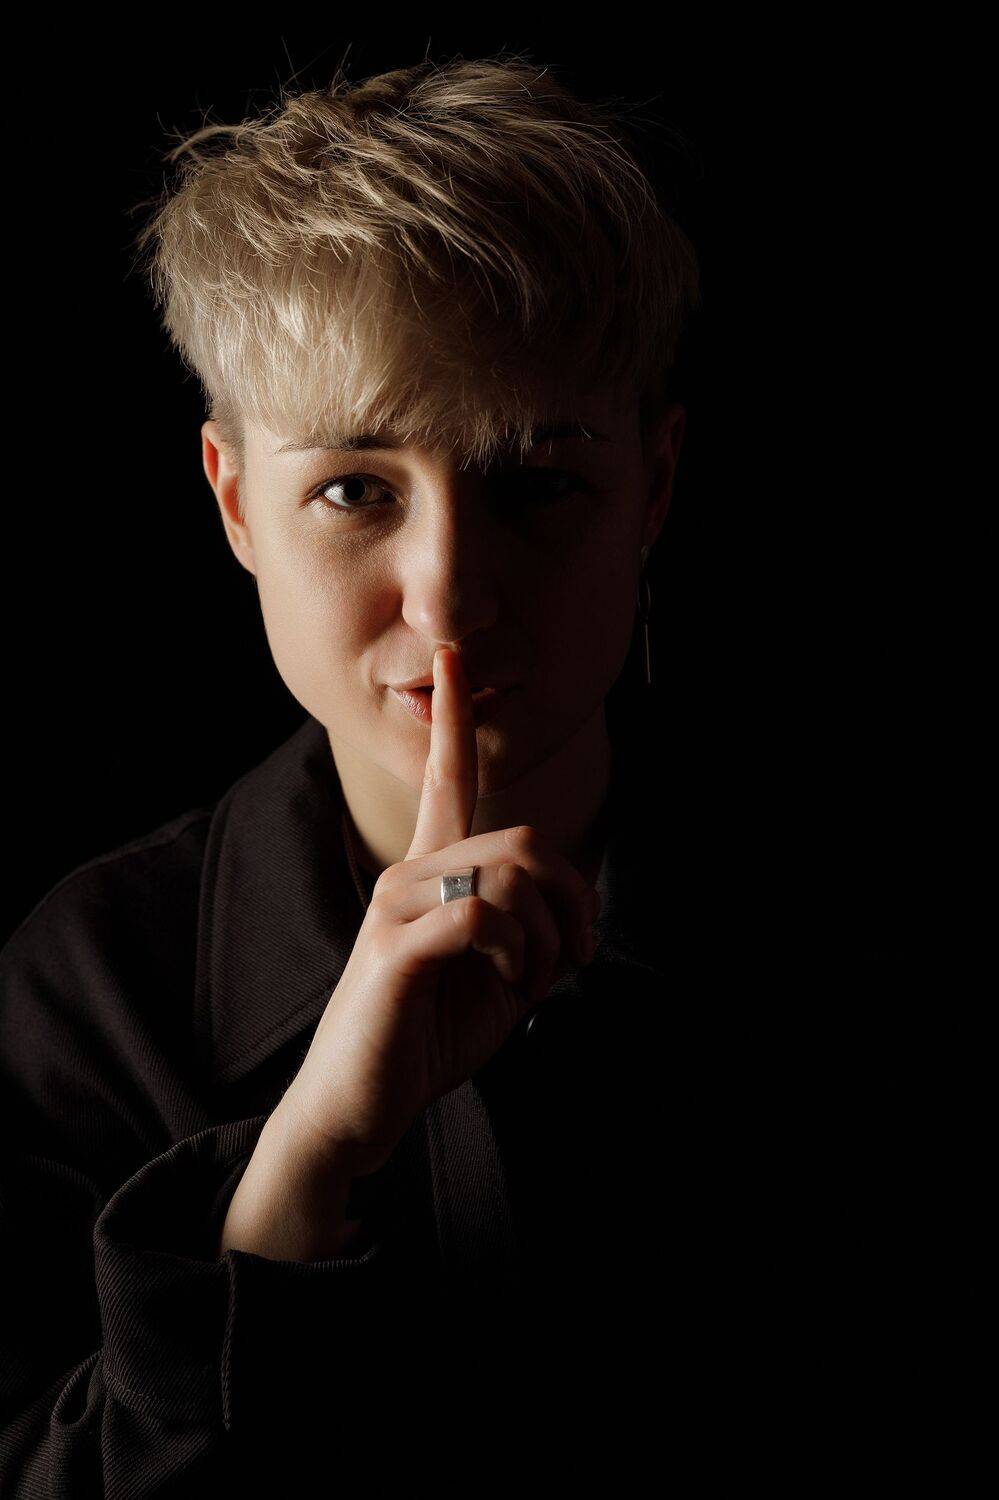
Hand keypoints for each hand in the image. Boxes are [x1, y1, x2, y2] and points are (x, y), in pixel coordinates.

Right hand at [277, 645, 601, 1180]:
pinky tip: (508, 988)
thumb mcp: (493, 978)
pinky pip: (484, 915)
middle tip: (575, 957)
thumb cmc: (424, 1038)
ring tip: (533, 984)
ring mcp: (396, 905)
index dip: (452, 719)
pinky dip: (521, 956)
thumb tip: (571, 915)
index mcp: (428, 873)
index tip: (454, 655)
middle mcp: (407, 873)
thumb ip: (525, 931)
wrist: (360, 1107)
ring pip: (510, 875)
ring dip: (550, 940)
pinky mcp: (394, 946)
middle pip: (521, 839)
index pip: (443, 778)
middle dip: (574, 899)